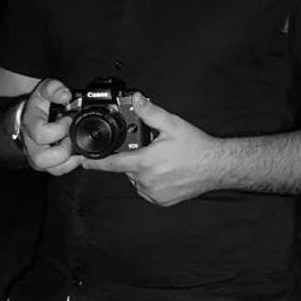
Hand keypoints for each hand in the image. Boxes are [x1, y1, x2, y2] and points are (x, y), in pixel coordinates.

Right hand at [21, 78, 82, 175]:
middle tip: (71, 137)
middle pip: (43, 160)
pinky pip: (60, 171)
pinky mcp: (47, 165)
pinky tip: (77, 151)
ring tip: (75, 145)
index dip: (59, 128)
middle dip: (63, 150)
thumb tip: (65, 95)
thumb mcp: (43, 91)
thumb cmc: (37, 107)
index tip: (68, 119)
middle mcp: (31, 146)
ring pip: (53, 170)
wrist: (26, 119)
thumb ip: (54, 88)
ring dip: (69, 159)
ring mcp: (38, 157)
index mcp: (30, 126)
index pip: (41, 134)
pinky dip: (72, 163)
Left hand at [82, 94, 221, 206]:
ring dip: (143, 170)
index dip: (96, 162)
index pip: (112, 164)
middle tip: (152, 149)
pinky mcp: (162, 200)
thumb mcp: (173, 124)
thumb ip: (151, 112)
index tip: (83, 161)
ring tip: (162, 161)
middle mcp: (147, 180)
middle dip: (134, 158)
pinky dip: (152, 181)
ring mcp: (154, 193)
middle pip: (127, 169)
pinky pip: (148, 190)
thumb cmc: (197, 147)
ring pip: (137, 180)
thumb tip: (136, 99)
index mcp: (145, 162)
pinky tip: (166, 172)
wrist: (217, 166)